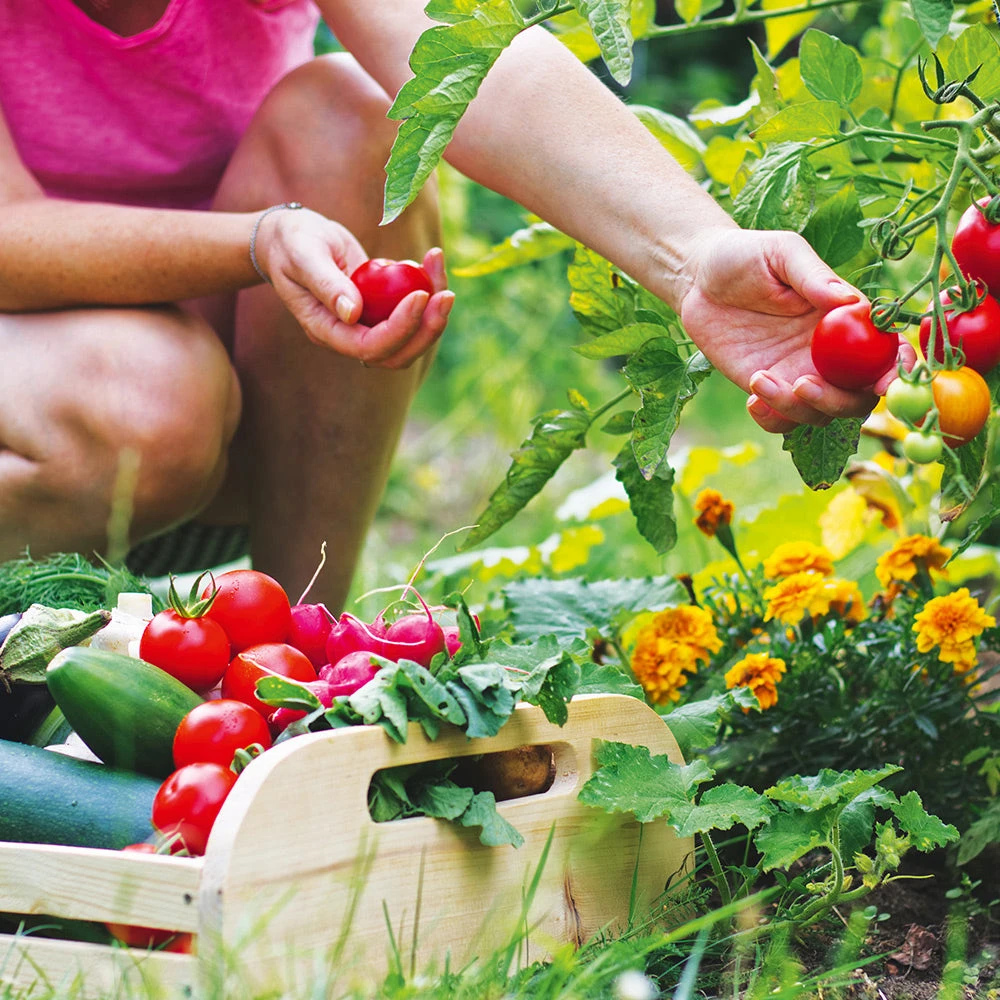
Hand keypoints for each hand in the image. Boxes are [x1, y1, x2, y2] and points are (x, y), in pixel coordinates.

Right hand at [254, 207, 452, 367]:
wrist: (294, 239)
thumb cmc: (292, 243)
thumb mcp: (303, 256)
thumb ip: (325, 283)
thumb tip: (352, 313)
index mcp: (325, 331)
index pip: (369, 347)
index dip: (399, 328)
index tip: (420, 295)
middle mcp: (349, 336)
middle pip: (397, 354)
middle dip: (427, 330)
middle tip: (447, 295)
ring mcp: (367, 325)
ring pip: (410, 337)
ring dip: (434, 313)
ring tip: (440, 268)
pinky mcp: (380, 310)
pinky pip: (412, 314)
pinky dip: (428, 290)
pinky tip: (429, 261)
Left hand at [677, 228, 909, 432]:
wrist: (697, 278)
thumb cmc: (746, 256)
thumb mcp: (781, 254)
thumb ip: (814, 277)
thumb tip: (849, 301)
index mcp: (846, 320)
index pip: (886, 350)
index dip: (897, 370)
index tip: (884, 381)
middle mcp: (830, 353)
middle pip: (858, 396)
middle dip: (840, 401)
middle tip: (802, 385)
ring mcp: (799, 373)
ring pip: (821, 414)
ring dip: (797, 409)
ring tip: (759, 379)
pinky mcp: (768, 388)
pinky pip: (783, 421)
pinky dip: (773, 420)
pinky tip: (752, 398)